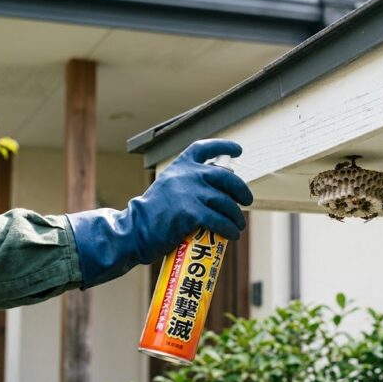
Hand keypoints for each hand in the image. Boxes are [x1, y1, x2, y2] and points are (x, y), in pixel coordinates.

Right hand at [132, 139, 252, 260]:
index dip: (223, 146)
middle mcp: (187, 175)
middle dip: (241, 190)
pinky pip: (219, 221)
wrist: (135, 230)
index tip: (237, 150)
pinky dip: (229, 229)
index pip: (204, 148)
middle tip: (247, 200)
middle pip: (225, 178)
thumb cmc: (152, 214)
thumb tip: (217, 190)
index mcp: (180, 166)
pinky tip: (232, 235)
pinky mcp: (191, 213)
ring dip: (236, 215)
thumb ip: (187, 183)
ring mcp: (190, 193)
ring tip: (239, 225)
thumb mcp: (168, 187)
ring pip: (225, 202)